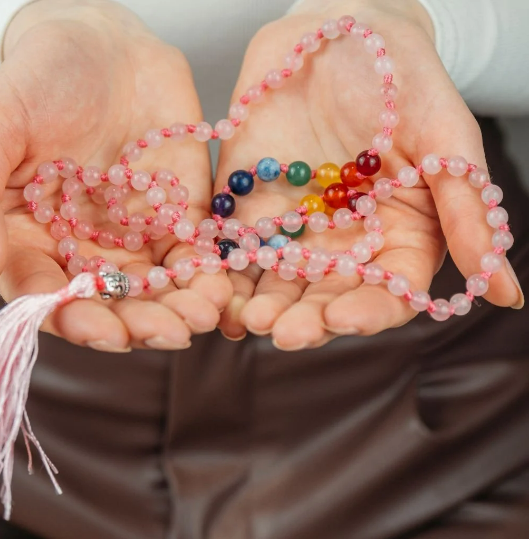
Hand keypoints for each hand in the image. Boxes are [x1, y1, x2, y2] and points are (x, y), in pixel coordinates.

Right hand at [0, 0, 230, 350]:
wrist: (107, 48)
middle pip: (112, 302)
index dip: (77, 318)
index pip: (50, 294)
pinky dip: (209, 276)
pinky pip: (194, 257)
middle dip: (141, 322)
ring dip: (180, 308)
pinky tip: (224, 289)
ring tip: (204, 317)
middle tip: (171, 333)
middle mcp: (86, 248)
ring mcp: (135, 237)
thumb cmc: (41, 78)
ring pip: (156, 288)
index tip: (104, 332)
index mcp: (34, 237)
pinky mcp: (178, 220)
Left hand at [215, 0, 522, 347]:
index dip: (367, 312)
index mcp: (398, 237)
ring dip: (261, 305)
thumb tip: (508, 294)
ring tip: (245, 318)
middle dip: (305, 318)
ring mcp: (295, 230)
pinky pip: (236, 250)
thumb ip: (467, 213)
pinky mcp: (251, 210)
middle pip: (327, 296)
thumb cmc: (403, 82)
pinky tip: (212, 291)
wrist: (338, 36)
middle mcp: (345, 244)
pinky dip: (223, 273)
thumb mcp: (444, 140)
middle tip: (281, 330)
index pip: (386, 291)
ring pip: (278, 283)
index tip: (343, 319)